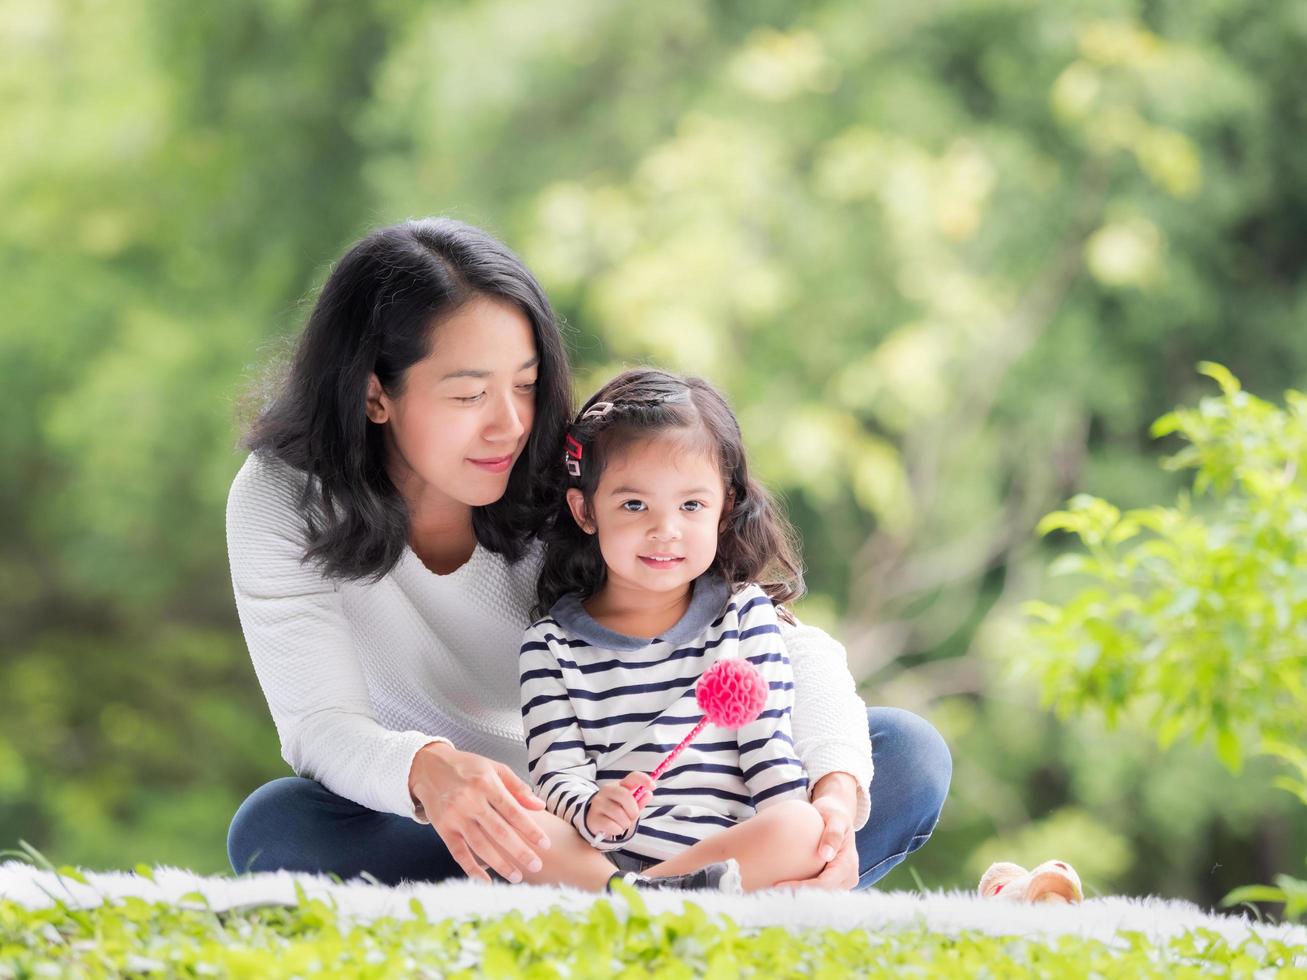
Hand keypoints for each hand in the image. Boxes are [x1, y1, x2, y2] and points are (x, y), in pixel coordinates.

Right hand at [408, 741, 550, 883]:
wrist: (428, 766)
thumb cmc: (467, 767)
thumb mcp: (494, 768)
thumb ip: (518, 787)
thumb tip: (540, 806)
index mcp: (487, 784)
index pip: (514, 811)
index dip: (531, 830)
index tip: (546, 845)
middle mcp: (471, 800)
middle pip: (499, 832)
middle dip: (520, 851)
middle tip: (536, 866)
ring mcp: (455, 816)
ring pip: (480, 845)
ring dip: (500, 864)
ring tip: (516, 877)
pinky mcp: (443, 828)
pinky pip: (458, 852)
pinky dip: (471, 869)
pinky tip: (485, 881)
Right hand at [584, 772, 653, 839]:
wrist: (595, 820)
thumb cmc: (616, 811)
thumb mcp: (629, 805)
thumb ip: (639, 801)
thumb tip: (648, 794)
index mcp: (619, 785)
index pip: (632, 777)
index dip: (643, 779)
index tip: (653, 786)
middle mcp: (607, 790)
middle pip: (625, 795)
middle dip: (633, 810)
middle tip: (632, 816)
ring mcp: (599, 803)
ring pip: (619, 813)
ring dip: (625, 823)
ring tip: (621, 823)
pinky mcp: (594, 817)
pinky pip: (612, 825)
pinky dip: (617, 830)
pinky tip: (613, 828)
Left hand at [773, 795, 858, 890]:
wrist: (837, 818)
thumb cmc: (833, 815)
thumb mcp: (836, 818)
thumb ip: (833, 833)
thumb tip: (826, 855)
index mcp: (848, 865)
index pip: (825, 884)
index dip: (803, 888)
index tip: (779, 886)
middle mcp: (848, 878)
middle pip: (822, 896)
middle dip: (798, 897)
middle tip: (771, 894)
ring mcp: (841, 883)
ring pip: (819, 898)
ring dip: (799, 898)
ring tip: (774, 894)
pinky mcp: (833, 883)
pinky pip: (817, 893)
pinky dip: (801, 893)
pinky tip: (781, 891)